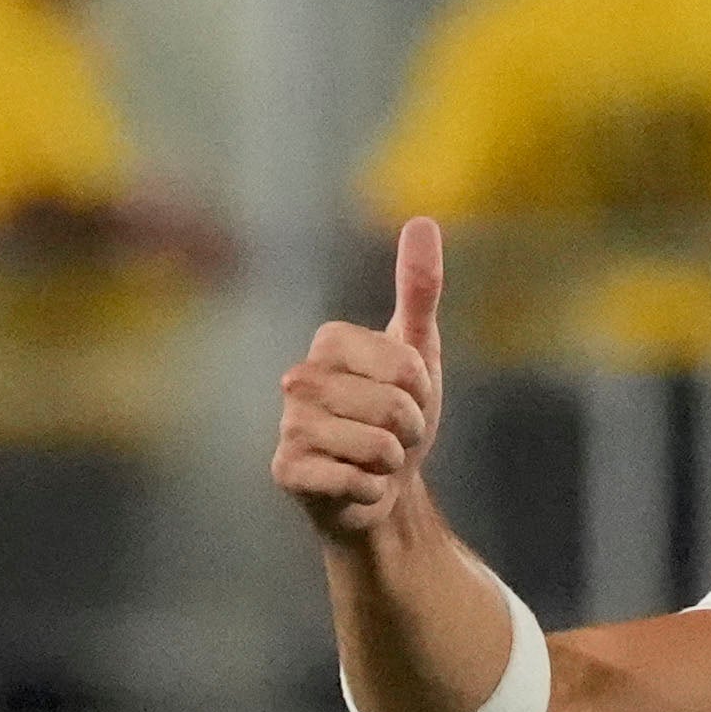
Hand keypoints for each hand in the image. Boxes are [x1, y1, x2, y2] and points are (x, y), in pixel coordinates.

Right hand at [273, 216, 445, 542]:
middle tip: (394, 434)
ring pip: (376, 446)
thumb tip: (423, 221)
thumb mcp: (419, 352)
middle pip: (392, 406)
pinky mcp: (286, 471)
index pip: (405, 365)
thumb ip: (420, 289)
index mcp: (330, 342)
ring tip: (376, 459)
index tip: (408, 396)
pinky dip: (371, 489)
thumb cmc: (399, 417)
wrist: (383, 490)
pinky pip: (354, 481)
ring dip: (392, 461)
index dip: (421, 389)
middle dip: (410, 429)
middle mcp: (299, 378)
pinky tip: (356, 485)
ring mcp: (288, 425)